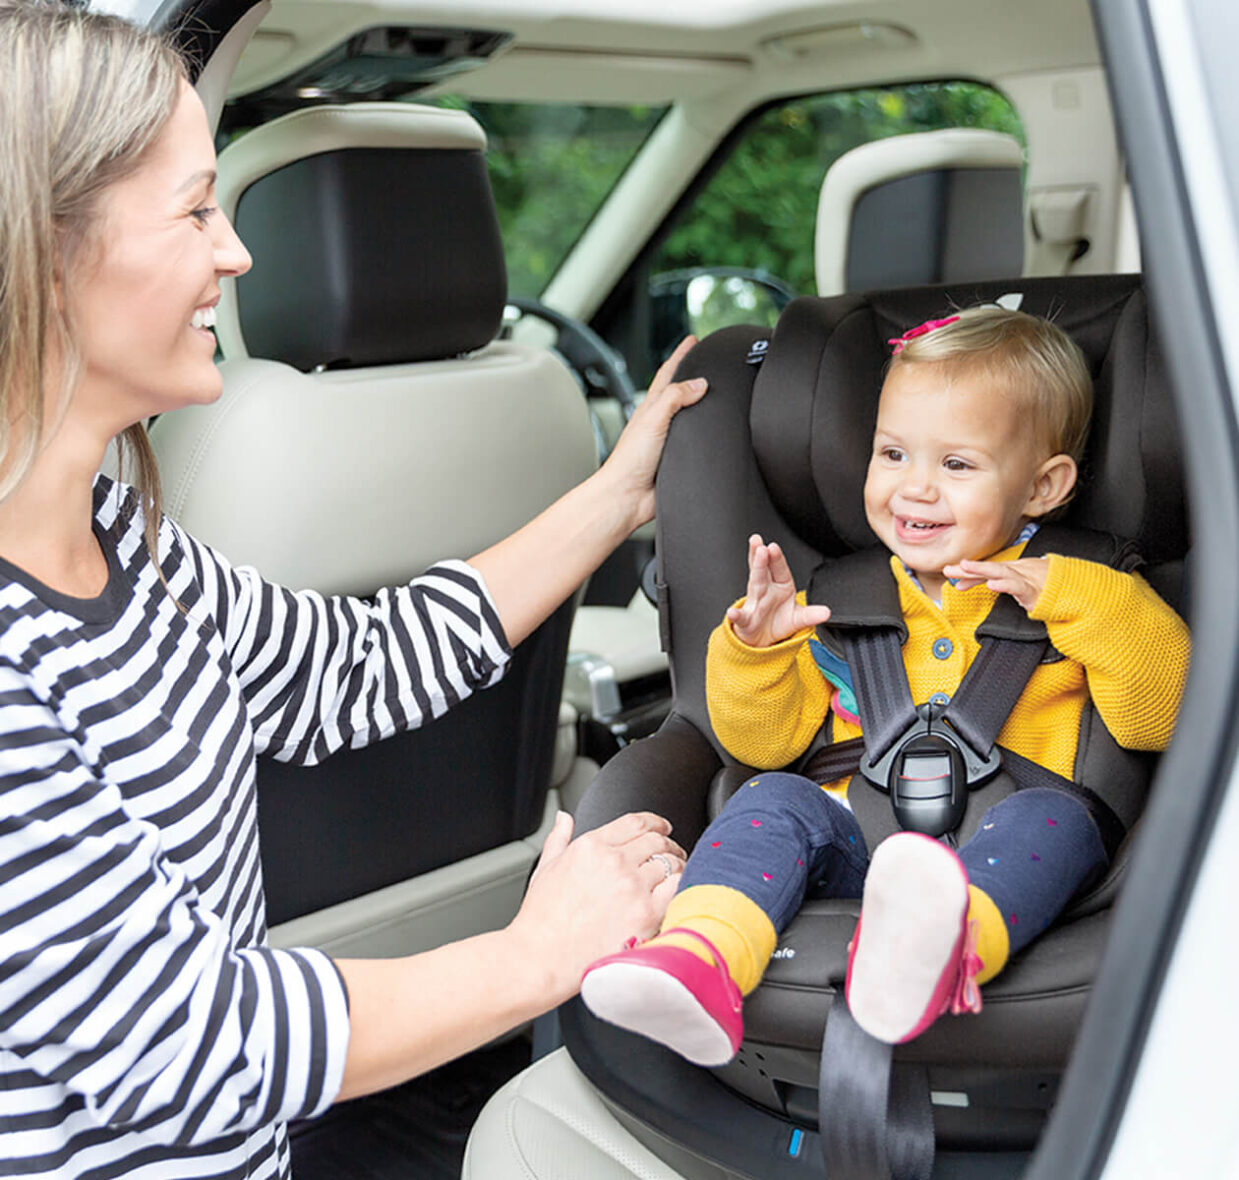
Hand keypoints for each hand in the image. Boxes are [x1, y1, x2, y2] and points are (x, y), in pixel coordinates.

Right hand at [509, 810, 685, 999]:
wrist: (541, 960)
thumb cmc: (540, 920)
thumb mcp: (545, 868)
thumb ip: (559, 838)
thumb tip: (565, 819)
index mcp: (591, 846)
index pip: (636, 822)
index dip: (655, 822)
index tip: (662, 827)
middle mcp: (614, 862)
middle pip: (657, 840)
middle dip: (668, 843)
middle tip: (673, 851)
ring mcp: (633, 887)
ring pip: (670, 863)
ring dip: (677, 864)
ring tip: (677, 871)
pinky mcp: (647, 914)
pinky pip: (677, 889)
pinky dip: (681, 886)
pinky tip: (676, 891)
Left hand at [598, 336, 706, 528]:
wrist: (628, 497)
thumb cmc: (630, 461)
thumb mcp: (653, 419)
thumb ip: (674, 398)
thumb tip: (699, 383)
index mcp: (651, 408)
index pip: (668, 374)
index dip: (680, 356)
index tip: (692, 340)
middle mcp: (661, 423)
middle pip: (680, 393)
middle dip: (694, 376)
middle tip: (707, 361)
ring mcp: (670, 442)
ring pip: (690, 418)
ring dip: (701, 406)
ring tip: (716, 393)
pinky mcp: (679, 462)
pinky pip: (697, 444)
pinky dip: (707, 437)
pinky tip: (715, 436)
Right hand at [727, 534, 830, 646]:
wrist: (763, 637)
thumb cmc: (779, 620)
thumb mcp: (798, 618)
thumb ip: (811, 615)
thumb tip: (827, 612)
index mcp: (781, 585)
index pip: (779, 568)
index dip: (776, 558)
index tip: (773, 547)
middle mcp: (765, 589)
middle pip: (763, 571)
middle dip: (762, 558)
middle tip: (760, 545)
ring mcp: (754, 602)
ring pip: (753, 585)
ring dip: (754, 571)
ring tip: (753, 557)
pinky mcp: (745, 619)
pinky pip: (740, 616)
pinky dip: (736, 615)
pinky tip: (732, 612)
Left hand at [943, 557, 1049, 610]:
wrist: (1072, 590)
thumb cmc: (1043, 585)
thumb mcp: (1015, 585)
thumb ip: (990, 583)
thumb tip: (961, 584)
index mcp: (1012, 570)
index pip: (986, 570)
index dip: (967, 572)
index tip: (948, 573)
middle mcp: (1018, 571)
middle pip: (990, 568)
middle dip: (969, 569)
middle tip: (949, 569)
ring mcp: (1026, 579)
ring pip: (1002, 572)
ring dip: (983, 570)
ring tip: (966, 568)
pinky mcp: (1034, 592)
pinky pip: (1018, 587)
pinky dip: (1005, 585)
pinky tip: (992, 584)